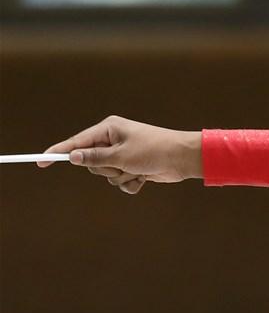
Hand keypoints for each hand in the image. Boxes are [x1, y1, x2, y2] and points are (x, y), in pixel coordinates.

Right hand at [38, 116, 202, 193]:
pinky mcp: (133, 168)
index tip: (41, 161)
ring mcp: (123, 155)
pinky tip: (145, 177)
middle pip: (92, 163)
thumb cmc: (154, 150)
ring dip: (121, 176)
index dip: (59, 152)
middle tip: (123, 165)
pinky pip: (121, 182)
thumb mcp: (121, 155)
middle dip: (106, 169)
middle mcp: (114, 141)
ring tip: (138, 169)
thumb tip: (73, 157)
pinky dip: (132, 183)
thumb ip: (95, 157)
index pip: (77, 142)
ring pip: (107, 175)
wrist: (183, 159)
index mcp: (108, 129)